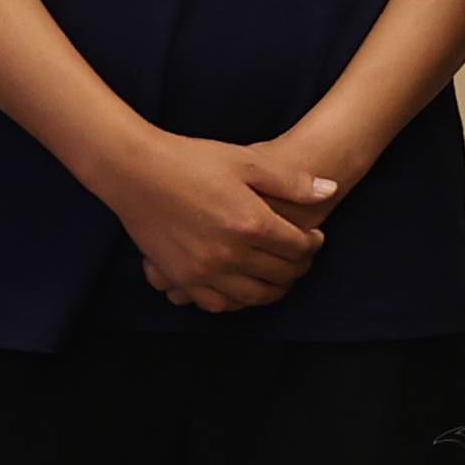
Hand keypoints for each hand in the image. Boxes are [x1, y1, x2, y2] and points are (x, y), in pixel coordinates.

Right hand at [90, 122, 325, 313]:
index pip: (297, 248)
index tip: (314, 238)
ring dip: (273, 291)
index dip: (313, 245)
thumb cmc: (191, 160)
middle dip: (299, 268)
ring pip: (253, 297)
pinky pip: (218, 304)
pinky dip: (237, 301)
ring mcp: (204, 270)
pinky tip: (243, 289)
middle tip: (302, 259)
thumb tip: (330, 190)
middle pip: (280, 275)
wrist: (135, 172)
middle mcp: (230, 253)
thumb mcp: (246, 161)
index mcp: (250, 223)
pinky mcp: (181, 278)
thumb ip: (291, 181)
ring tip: (279, 278)